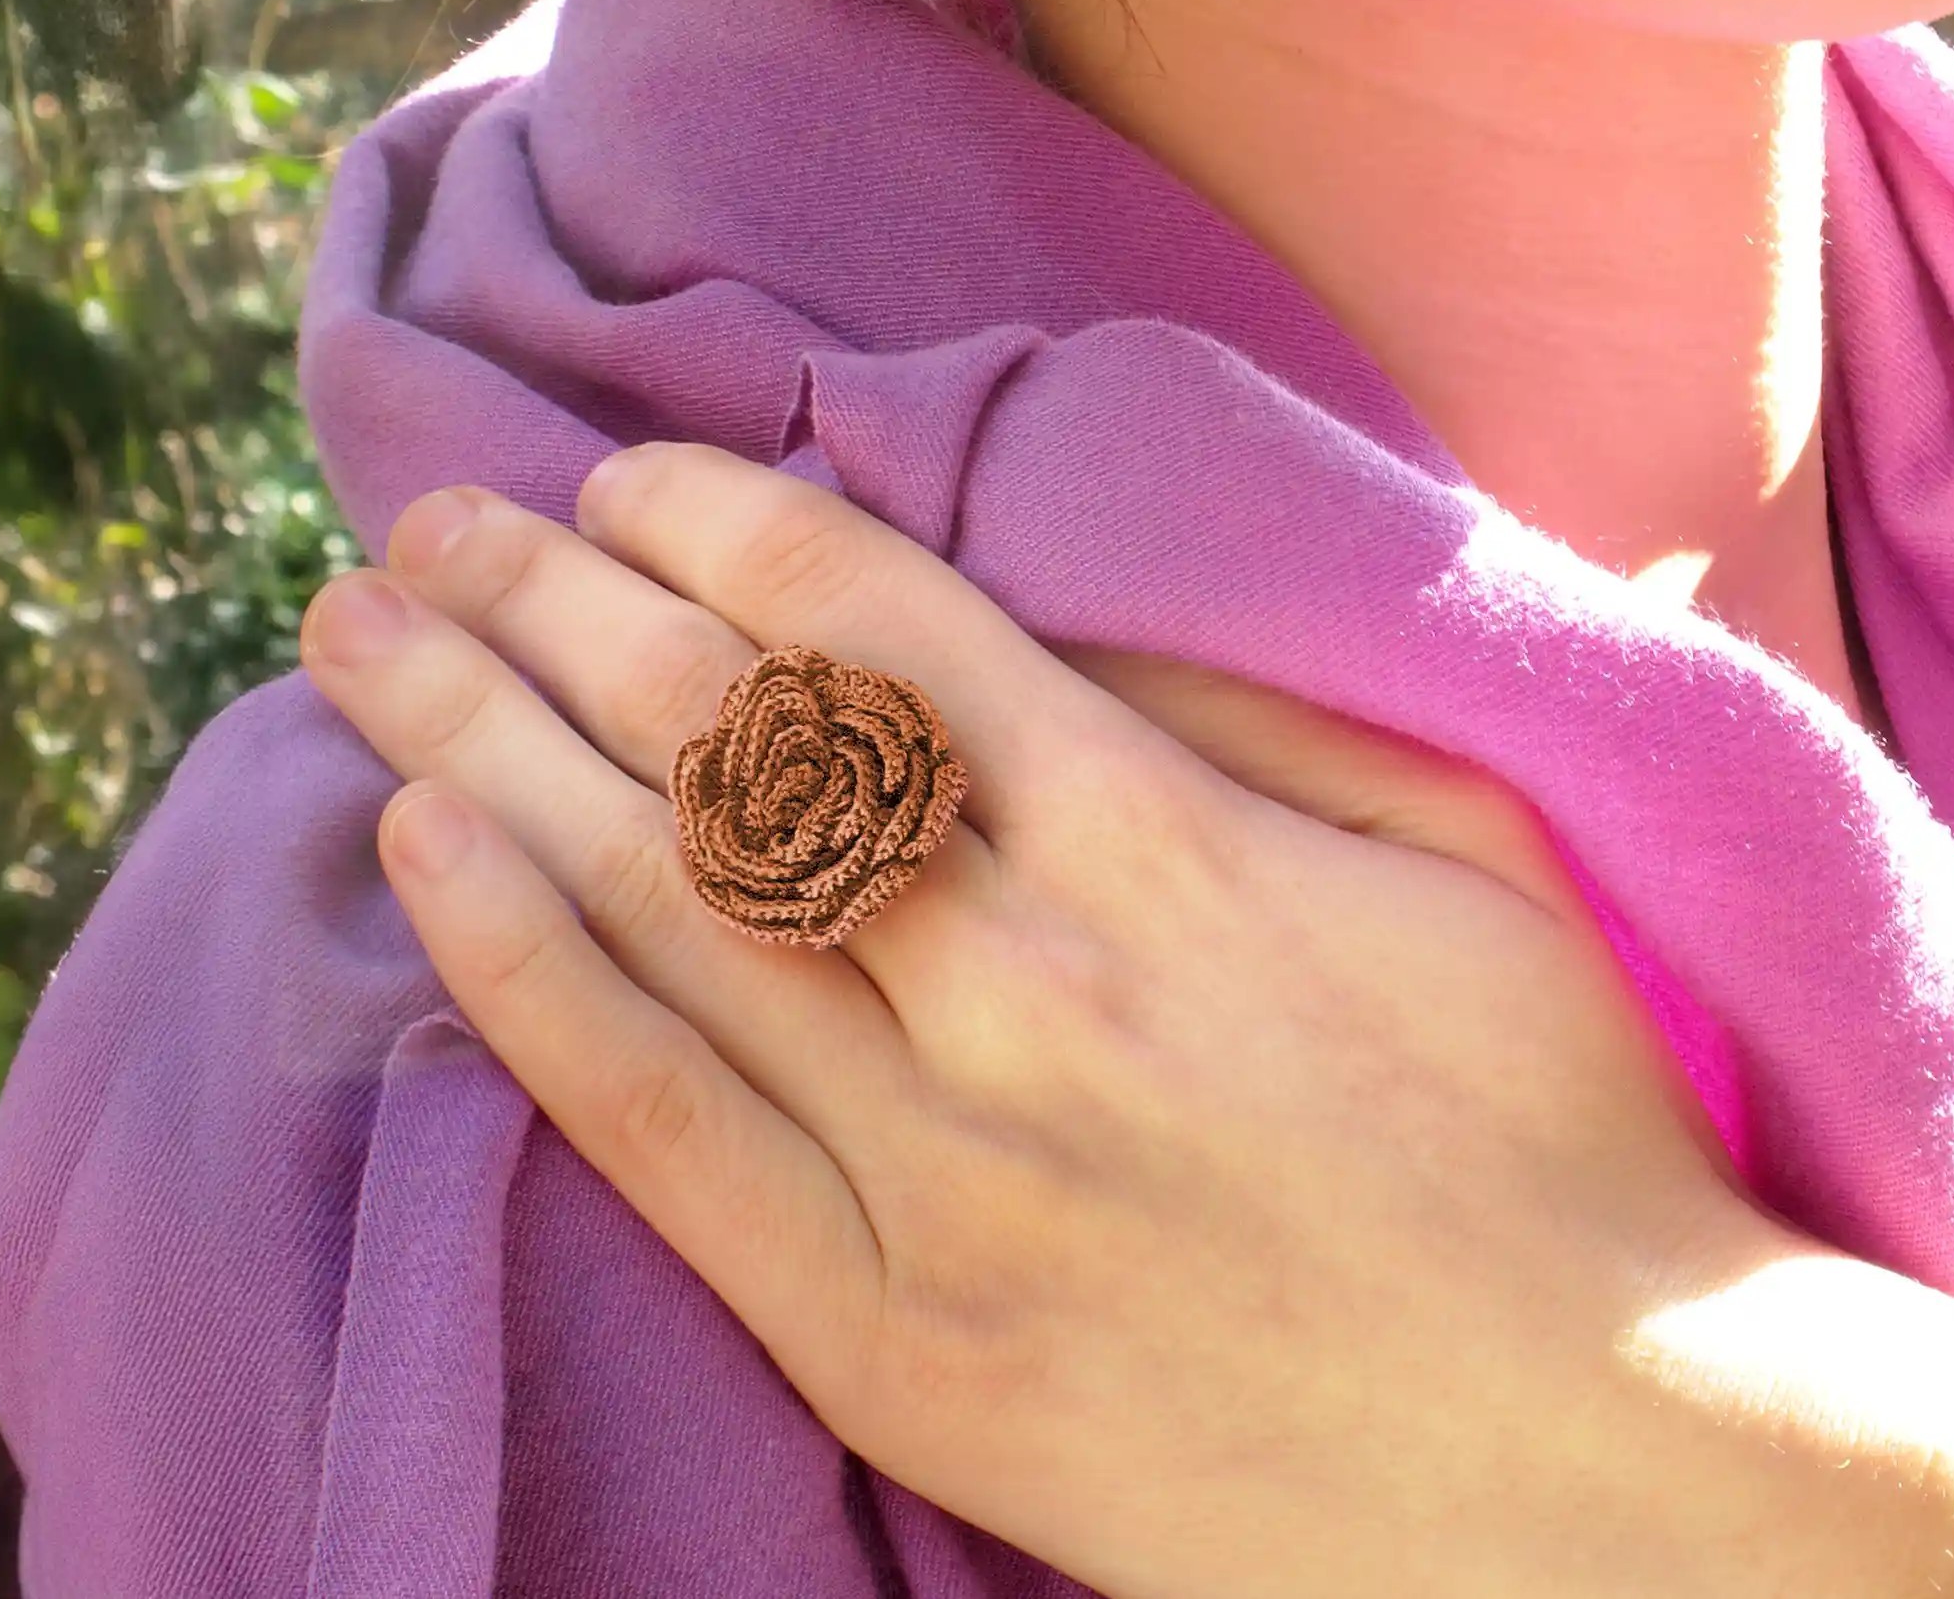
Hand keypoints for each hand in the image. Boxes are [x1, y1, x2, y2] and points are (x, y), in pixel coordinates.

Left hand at [301, 444, 1953, 1598]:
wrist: (1595, 1477)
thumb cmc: (1552, 1138)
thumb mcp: (1471, 853)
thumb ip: (1257, 705)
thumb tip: (1049, 601)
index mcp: (1166, 847)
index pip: (872, 630)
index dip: (717, 525)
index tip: (622, 476)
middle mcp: (1023, 987)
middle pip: (721, 743)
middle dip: (549, 602)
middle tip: (426, 514)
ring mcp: (942, 1174)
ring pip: (657, 909)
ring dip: (482, 742)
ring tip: (358, 637)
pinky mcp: (891, 1341)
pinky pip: (664, 1132)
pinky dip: (525, 980)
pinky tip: (423, 855)